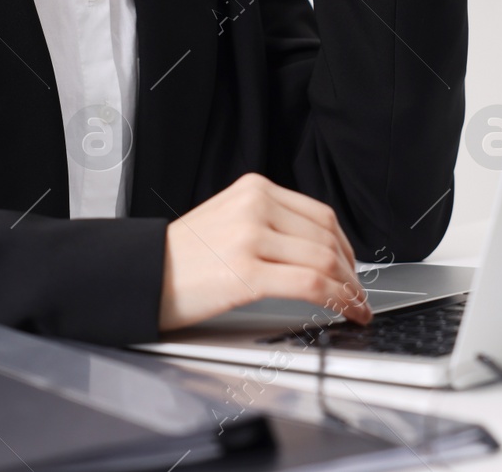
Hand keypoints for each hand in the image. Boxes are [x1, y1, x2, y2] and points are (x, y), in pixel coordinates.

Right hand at [158, 172, 372, 330]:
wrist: (141, 275)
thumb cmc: (183, 258)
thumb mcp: (229, 219)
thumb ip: (270, 223)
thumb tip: (318, 250)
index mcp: (254, 189)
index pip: (319, 215)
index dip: (346, 246)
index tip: (352, 268)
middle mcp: (255, 206)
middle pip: (327, 238)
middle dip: (352, 272)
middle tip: (359, 294)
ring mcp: (250, 238)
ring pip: (323, 261)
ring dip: (349, 289)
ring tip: (355, 307)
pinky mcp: (246, 272)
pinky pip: (310, 285)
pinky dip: (337, 301)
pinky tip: (344, 312)